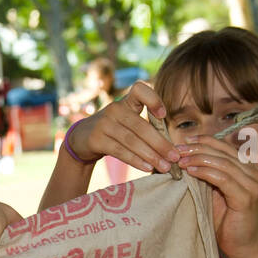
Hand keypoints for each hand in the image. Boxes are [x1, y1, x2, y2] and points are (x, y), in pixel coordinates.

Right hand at [65, 82, 180, 173]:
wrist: (82, 139)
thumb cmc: (113, 131)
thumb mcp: (126, 121)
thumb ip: (145, 127)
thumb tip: (171, 148)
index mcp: (126, 102)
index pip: (139, 90)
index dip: (153, 99)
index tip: (163, 115)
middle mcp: (114, 109)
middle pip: (141, 126)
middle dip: (160, 143)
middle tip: (175, 157)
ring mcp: (104, 124)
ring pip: (132, 141)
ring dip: (151, 155)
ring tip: (165, 166)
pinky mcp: (96, 139)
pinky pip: (120, 151)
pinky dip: (135, 160)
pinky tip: (147, 167)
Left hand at [177, 135, 257, 257]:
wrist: (242, 247)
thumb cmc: (225, 223)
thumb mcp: (213, 195)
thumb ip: (205, 177)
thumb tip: (182, 162)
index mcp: (247, 169)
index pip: (225, 148)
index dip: (204, 141)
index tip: (184, 141)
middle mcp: (253, 173)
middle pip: (223, 152)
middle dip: (198, 149)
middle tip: (177, 150)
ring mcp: (252, 184)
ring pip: (223, 163)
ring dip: (199, 159)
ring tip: (181, 160)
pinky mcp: (247, 197)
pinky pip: (224, 179)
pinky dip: (206, 173)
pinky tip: (191, 172)